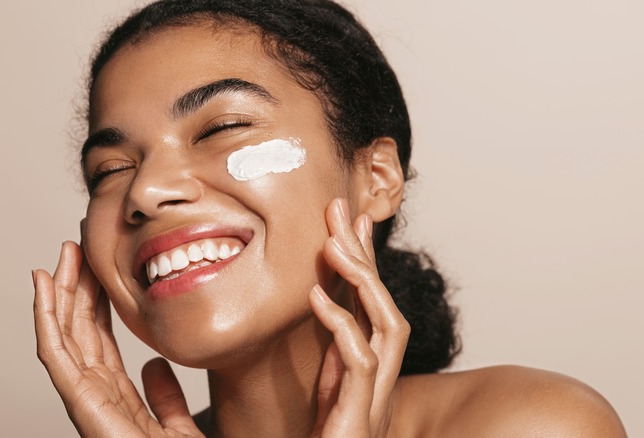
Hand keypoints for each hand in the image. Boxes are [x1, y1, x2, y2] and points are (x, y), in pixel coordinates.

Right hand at [33, 242, 203, 437]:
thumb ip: (164, 396)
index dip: (94, 303)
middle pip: (78, 331)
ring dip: (60, 291)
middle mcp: (94, 394)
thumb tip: (154, 365)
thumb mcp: (175, 425)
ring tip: (62, 255)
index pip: (98, 340)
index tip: (97, 269)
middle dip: (75, 288)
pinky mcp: (80, 402)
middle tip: (76, 248)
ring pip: (63, 333)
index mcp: (114, 396)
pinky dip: (46, 316)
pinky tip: (45, 284)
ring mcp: (83, 398)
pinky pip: (55, 353)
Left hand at [309, 199, 409, 436]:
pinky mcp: (360, 415)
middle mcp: (380, 376)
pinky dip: (340, 325)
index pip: (372, 301)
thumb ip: (332, 347)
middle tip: (342, 208)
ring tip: (333, 244)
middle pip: (384, 303)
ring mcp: (374, 395)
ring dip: (363, 282)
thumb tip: (323, 300)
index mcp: (369, 364)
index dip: (366, 257)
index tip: (353, 217)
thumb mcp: (327, 384)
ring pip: (387, 327)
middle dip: (365, 255)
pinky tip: (315, 296)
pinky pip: (359, 362)